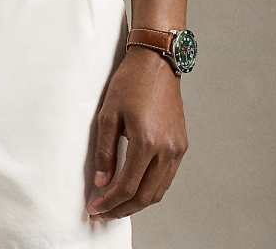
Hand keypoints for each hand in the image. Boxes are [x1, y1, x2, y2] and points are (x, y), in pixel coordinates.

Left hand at [86, 46, 187, 221]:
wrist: (156, 61)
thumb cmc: (130, 82)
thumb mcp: (108, 114)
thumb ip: (105, 151)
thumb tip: (101, 182)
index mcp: (146, 142)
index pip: (127, 187)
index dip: (109, 202)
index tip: (94, 208)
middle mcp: (166, 150)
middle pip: (145, 196)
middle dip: (122, 209)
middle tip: (103, 213)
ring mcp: (177, 149)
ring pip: (158, 191)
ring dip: (137, 203)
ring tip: (116, 205)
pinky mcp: (181, 145)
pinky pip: (166, 177)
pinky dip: (150, 188)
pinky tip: (134, 187)